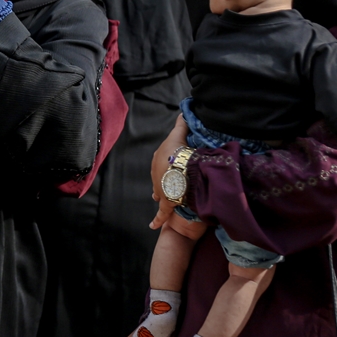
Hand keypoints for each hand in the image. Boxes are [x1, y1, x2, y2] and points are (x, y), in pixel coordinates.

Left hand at [149, 114, 189, 229]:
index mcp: (159, 158)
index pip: (163, 158)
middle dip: (166, 178)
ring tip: (172, 196)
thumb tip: (184, 110)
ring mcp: (160, 189)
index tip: (175, 161)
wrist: (177, 171)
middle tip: (176, 180)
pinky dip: (157, 220)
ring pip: (161, 192)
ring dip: (164, 195)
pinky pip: (161, 214)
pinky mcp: (166, 203)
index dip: (169, 159)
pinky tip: (152, 226)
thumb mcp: (178, 135)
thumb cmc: (177, 152)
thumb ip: (182, 123)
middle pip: (162, 176)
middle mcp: (156, 174)